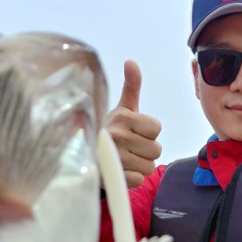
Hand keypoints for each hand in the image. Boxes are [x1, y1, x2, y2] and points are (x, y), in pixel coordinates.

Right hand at [105, 60, 161, 187]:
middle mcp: (118, 136)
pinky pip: (139, 180)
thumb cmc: (109, 131)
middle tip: (130, 148)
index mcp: (122, 117)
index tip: (135, 132)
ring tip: (125, 159)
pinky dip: (133, 178)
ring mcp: (116, 158)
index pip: (156, 128)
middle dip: (146, 151)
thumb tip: (131, 62)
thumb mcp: (120, 109)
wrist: (85, 157)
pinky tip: (121, 170)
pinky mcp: (114, 177)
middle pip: (156, 150)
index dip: (149, 132)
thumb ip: (131, 87)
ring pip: (149, 167)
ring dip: (140, 165)